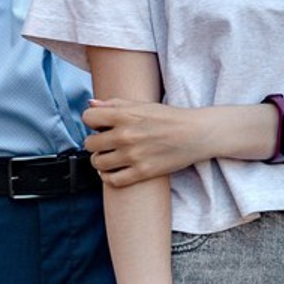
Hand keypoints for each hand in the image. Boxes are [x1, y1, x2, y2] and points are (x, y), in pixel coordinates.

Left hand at [85, 99, 207, 185]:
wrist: (195, 134)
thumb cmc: (169, 117)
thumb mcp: (143, 104)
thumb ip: (115, 103)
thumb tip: (91, 104)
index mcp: (124, 115)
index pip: (88, 118)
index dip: (93, 122)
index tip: (101, 125)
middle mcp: (125, 135)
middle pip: (89, 144)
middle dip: (96, 142)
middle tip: (106, 142)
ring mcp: (132, 156)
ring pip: (97, 163)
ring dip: (102, 160)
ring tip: (111, 156)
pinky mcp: (141, 173)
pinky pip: (112, 181)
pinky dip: (109, 177)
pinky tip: (115, 170)